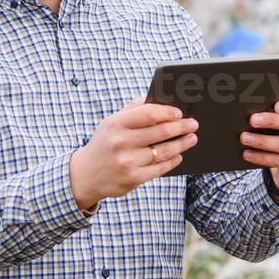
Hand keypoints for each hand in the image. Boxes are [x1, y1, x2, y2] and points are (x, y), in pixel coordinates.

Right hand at [70, 96, 197, 210]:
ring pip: (163, 151)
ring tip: (191, 139)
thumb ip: (133, 109)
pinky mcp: (132, 178)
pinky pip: (159, 168)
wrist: (85, 174)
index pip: (149, 113)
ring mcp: (127, 161)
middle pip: (160, 132)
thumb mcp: (112, 122)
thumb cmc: (105, 143)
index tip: (180, 113)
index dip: (168, 112)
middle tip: (193, 124)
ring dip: (181, 144)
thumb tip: (160, 100)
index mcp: (116, 123)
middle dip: (181, 127)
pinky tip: (178, 156)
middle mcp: (121, 142)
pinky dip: (172, 161)